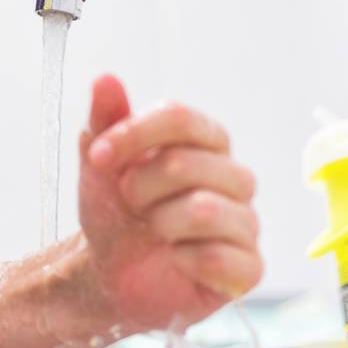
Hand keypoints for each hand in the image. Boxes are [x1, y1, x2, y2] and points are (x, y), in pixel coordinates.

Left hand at [75, 74, 263, 333]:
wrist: (113, 269)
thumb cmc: (116, 209)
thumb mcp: (100, 164)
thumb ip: (105, 120)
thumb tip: (105, 78)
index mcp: (205, 141)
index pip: (179, 116)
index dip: (133, 133)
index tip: (97, 156)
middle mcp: (234, 176)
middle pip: (184, 163)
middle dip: (139, 187)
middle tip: (132, 204)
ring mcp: (245, 221)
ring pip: (203, 210)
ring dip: (160, 223)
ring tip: (155, 231)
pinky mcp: (250, 267)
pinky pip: (217, 257)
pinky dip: (181, 260)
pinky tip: (176, 259)